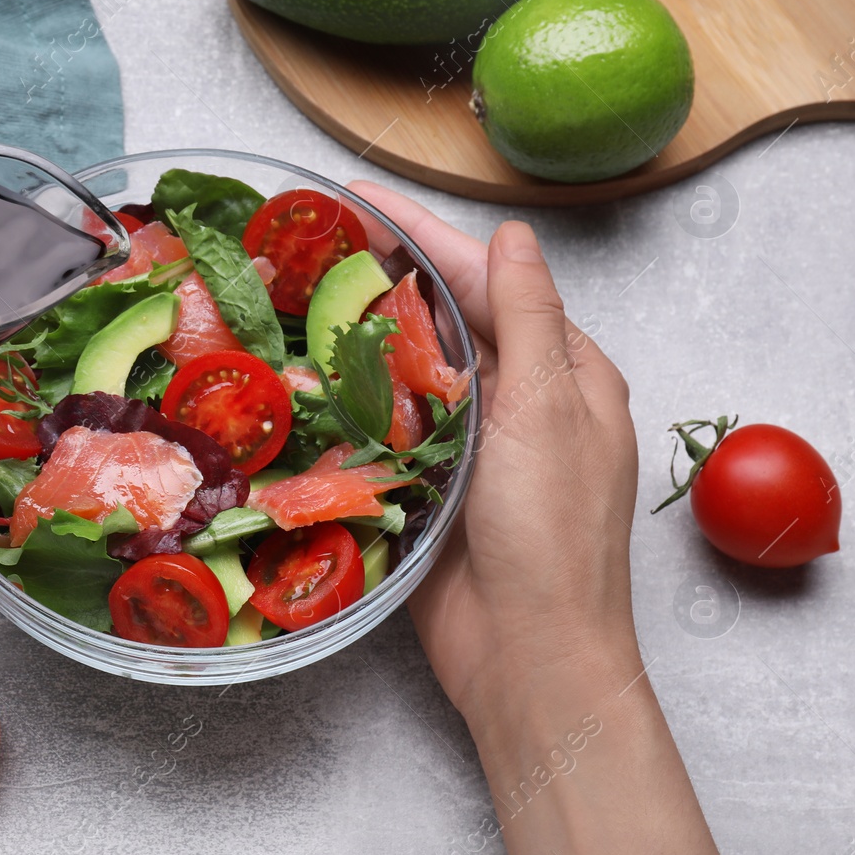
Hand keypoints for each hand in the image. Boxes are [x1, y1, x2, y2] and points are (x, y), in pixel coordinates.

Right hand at [350, 182, 745, 854]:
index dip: (420, 232)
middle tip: (306, 236)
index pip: (485, 279)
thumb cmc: (553, 538)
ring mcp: (472, 447)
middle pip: (444, 318)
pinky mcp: (429, 489)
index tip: (353, 194)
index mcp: (563, 373)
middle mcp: (518, 402)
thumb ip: (529, 321)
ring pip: (409, 372)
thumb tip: (510, 235)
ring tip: (291, 291)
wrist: (530, 659)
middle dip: (381, 274)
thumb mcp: (550, 414)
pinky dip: (350, 400)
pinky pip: (387, 430)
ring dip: (358, 333)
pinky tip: (304, 377)